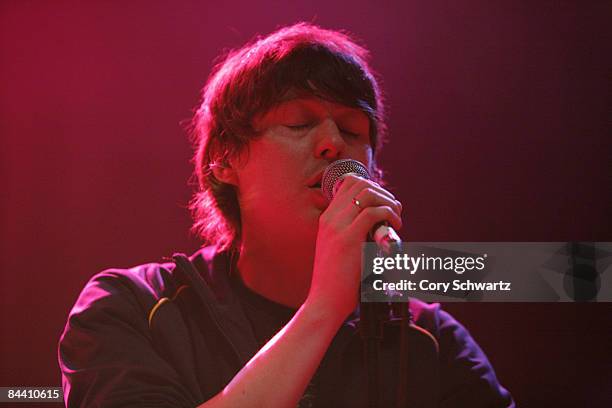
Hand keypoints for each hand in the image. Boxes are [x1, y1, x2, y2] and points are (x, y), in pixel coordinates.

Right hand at [306, 174, 401, 321]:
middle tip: (395, 211)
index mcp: (327, 219)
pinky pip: (373, 213)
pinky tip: (395, 227)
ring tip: (396, 219)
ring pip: (367, 194)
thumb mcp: (341, 250)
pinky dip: (389, 214)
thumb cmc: (337, 281)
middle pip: (360, 184)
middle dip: (383, 193)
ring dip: (388, 201)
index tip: (385, 205)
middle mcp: (330, 218)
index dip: (372, 187)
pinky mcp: (348, 239)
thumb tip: (378, 224)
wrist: (325, 301)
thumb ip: (353, 233)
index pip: (349, 183)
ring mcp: (337, 227)